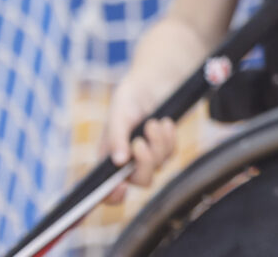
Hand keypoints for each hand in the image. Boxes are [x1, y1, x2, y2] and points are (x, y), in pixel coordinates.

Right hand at [101, 77, 179, 203]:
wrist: (154, 82)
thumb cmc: (130, 97)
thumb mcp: (118, 113)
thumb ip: (116, 137)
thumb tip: (119, 161)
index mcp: (107, 157)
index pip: (105, 188)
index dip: (111, 196)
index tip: (120, 188)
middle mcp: (127, 161)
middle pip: (139, 181)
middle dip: (144, 163)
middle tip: (141, 142)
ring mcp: (147, 155)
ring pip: (158, 165)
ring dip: (158, 144)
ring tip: (153, 123)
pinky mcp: (164, 147)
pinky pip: (171, 153)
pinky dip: (169, 138)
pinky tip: (164, 123)